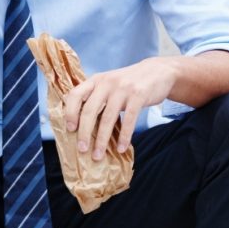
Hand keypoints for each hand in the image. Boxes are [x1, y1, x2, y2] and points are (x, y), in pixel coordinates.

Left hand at [63, 57, 177, 160]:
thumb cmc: (130, 83)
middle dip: (84, 132)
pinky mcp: (139, 95)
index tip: (69, 129)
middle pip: (90, 110)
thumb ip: (96, 97)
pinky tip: (122, 148)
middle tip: (82, 149)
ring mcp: (123, 88)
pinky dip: (125, 136)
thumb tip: (81, 124)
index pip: (75, 94)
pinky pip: (129, 119)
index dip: (70, 112)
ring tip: (98, 155)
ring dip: (102, 139)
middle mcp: (107, 83)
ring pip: (108, 118)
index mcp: (96, 80)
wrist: (158, 71)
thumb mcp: (110, 84)